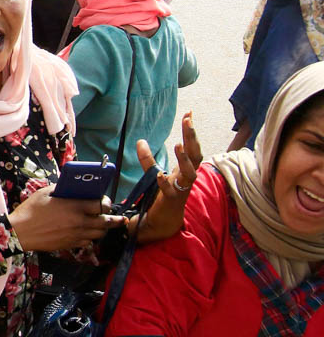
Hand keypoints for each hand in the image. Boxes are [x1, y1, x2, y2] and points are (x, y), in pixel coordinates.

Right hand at [8, 187, 126, 251]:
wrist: (20, 233)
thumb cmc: (31, 210)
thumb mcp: (45, 193)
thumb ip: (62, 190)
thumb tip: (73, 188)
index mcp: (74, 206)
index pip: (101, 205)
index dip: (106, 203)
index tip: (105, 201)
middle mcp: (79, 222)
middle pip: (106, 222)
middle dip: (114, 219)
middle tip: (118, 217)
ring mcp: (76, 235)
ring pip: (99, 233)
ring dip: (104, 229)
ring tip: (105, 225)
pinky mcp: (71, 245)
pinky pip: (88, 242)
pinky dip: (91, 237)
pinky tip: (88, 233)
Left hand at [134, 113, 201, 243]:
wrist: (159, 223)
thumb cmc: (160, 197)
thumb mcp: (153, 173)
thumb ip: (147, 159)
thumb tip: (140, 141)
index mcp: (184, 170)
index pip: (191, 147)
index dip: (190, 131)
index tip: (189, 113)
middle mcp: (186, 178)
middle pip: (196, 155)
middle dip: (192, 137)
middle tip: (188, 120)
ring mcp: (180, 189)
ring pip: (190, 173)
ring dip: (184, 159)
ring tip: (178, 145)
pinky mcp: (170, 202)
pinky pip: (171, 191)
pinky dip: (165, 182)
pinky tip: (160, 175)